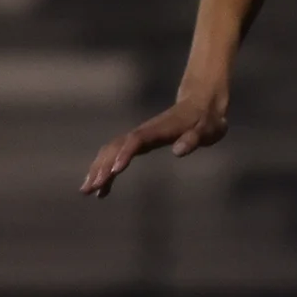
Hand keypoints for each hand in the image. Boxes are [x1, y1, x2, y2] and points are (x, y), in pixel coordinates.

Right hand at [81, 84, 227, 196]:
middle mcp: (143, 132)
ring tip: (87, 191)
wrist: (201, 105)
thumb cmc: (206, 120)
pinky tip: (102, 190)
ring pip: (111, 151)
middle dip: (102, 167)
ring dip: (98, 169)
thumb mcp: (208, 130)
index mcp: (158, 129)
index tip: (115, 171)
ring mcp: (139, 136)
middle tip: (90, 188)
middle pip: (116, 147)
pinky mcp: (139, 142)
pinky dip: (107, 170)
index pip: (137, 140)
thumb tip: (178, 151)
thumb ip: (194, 139)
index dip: (125, 153)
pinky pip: (116, 155)